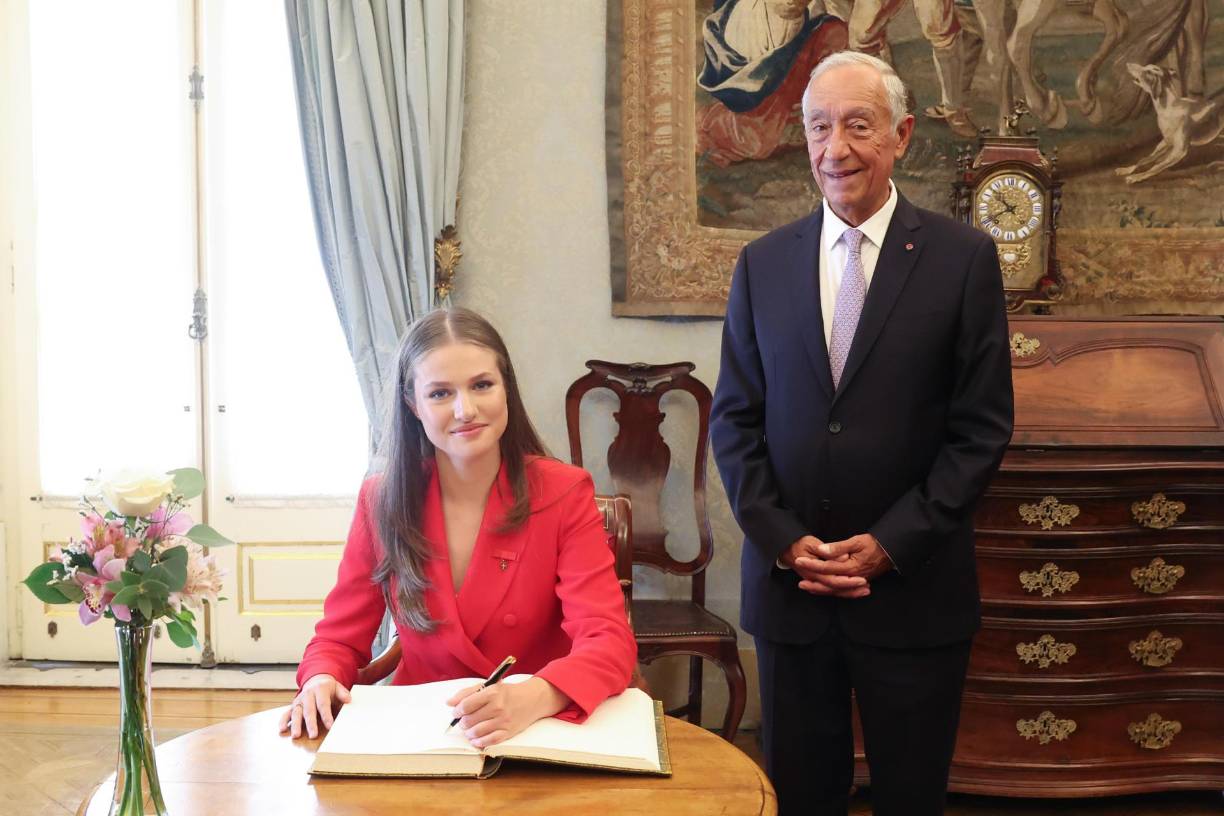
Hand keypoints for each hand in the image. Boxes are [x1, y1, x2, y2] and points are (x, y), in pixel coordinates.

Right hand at [278, 673, 351, 738]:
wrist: (316, 681)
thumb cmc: (328, 689)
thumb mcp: (337, 687)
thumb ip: (343, 693)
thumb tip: (348, 700)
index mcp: (320, 690)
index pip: (323, 705)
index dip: (326, 716)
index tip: (330, 726)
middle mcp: (307, 695)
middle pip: (309, 711)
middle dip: (311, 724)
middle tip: (313, 735)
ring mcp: (299, 701)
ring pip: (296, 713)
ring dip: (296, 725)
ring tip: (296, 735)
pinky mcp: (293, 706)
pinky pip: (286, 713)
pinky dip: (283, 721)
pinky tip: (282, 729)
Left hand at [446, 676, 568, 747]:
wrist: (532, 699)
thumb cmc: (508, 692)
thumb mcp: (489, 686)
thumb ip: (467, 693)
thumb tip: (449, 703)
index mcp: (492, 692)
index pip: (466, 705)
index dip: (457, 711)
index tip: (456, 712)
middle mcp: (498, 707)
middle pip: (470, 720)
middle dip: (463, 723)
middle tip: (464, 721)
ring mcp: (504, 721)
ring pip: (477, 732)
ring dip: (469, 733)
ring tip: (469, 730)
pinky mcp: (509, 732)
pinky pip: (490, 741)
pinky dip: (480, 742)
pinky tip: (477, 740)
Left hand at [795, 533, 891, 594]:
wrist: (891, 551)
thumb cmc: (875, 544)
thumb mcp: (856, 541)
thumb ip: (838, 547)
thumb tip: (822, 550)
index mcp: (851, 568)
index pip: (827, 568)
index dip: (812, 564)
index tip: (800, 560)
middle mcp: (853, 578)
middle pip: (829, 584)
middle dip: (814, 583)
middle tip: (800, 584)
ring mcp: (856, 582)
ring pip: (836, 590)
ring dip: (821, 590)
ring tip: (808, 588)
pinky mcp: (858, 583)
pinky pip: (843, 591)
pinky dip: (832, 591)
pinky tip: (824, 590)